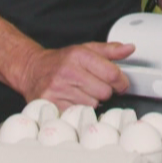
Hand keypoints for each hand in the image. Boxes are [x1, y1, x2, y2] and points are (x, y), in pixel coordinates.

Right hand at [16, 42, 132, 107]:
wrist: (32, 70)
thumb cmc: (61, 62)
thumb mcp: (85, 50)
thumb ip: (110, 50)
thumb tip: (129, 48)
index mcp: (79, 55)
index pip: (112, 74)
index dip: (121, 82)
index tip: (119, 84)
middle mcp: (68, 71)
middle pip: (104, 92)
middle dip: (104, 92)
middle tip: (94, 87)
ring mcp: (57, 88)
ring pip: (92, 105)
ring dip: (90, 102)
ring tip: (81, 93)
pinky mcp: (50, 104)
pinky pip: (77, 114)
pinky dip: (78, 110)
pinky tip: (73, 101)